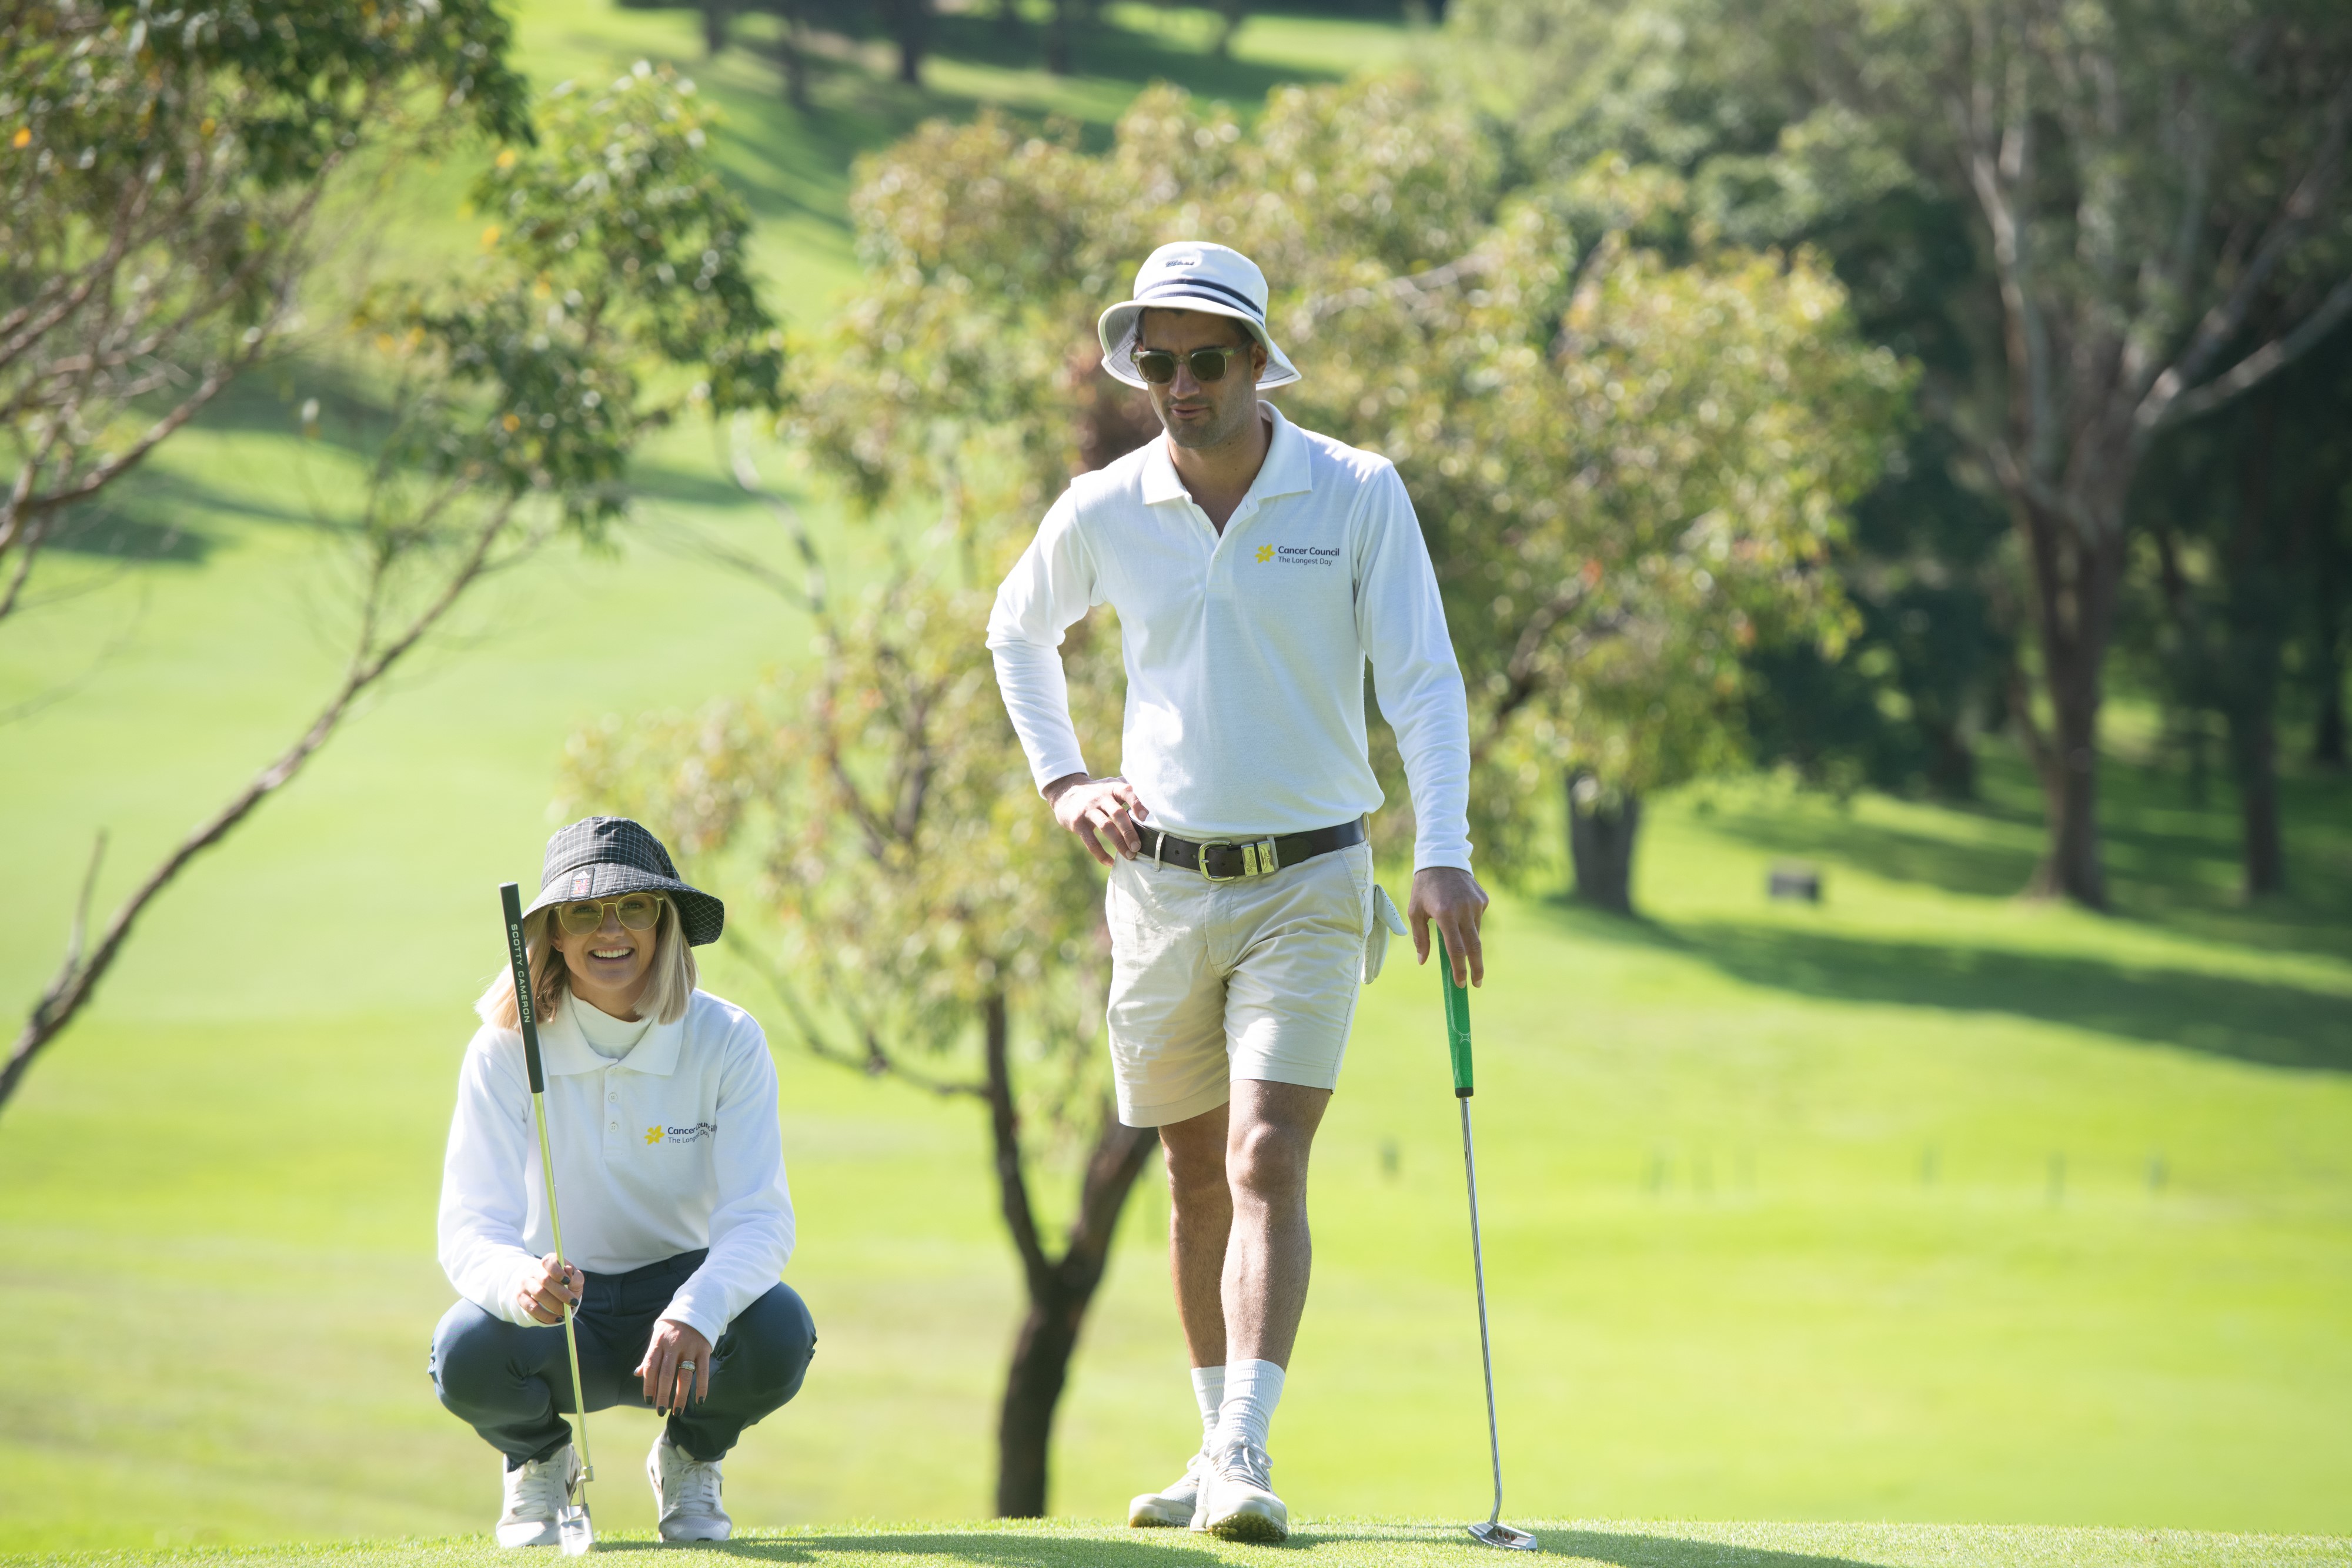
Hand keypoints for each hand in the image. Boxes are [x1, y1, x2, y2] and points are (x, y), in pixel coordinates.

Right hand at [515, 1253, 582, 1325]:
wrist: (548, 1290)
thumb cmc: (564, 1283)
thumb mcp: (573, 1278)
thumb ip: (573, 1275)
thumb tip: (568, 1270)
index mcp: (548, 1261)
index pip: (548, 1262)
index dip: (558, 1272)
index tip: (567, 1281)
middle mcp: (534, 1270)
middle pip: (545, 1280)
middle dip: (561, 1293)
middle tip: (573, 1303)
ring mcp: (525, 1283)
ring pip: (538, 1294)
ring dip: (554, 1305)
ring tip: (565, 1312)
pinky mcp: (520, 1297)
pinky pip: (532, 1308)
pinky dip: (546, 1315)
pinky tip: (556, 1319)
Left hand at [637, 1318, 712, 1414]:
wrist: (696, 1307)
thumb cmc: (672, 1328)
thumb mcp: (658, 1337)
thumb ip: (650, 1356)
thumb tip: (637, 1374)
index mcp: (659, 1342)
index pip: (650, 1367)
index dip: (649, 1385)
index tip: (649, 1401)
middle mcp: (673, 1345)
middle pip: (666, 1374)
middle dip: (663, 1395)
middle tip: (661, 1411)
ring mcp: (690, 1347)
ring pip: (684, 1375)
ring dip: (681, 1396)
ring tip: (678, 1412)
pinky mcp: (704, 1348)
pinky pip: (703, 1371)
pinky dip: (702, 1387)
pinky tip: (700, 1401)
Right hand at [1044, 772, 1149, 865]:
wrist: (1065, 792)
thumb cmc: (1097, 792)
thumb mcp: (1110, 785)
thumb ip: (1127, 789)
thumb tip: (1153, 798)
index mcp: (1111, 788)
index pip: (1126, 792)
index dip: (1137, 803)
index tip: (1146, 817)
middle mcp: (1100, 797)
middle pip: (1117, 813)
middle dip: (1129, 831)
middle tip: (1138, 846)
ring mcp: (1088, 810)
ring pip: (1105, 827)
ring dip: (1119, 843)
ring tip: (1130, 855)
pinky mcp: (1077, 823)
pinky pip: (1090, 842)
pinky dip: (1101, 854)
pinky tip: (1111, 862)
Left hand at [1409, 865, 1488, 987]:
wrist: (1442, 858)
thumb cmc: (1424, 888)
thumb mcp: (1415, 911)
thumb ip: (1420, 938)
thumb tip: (1423, 961)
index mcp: (1445, 914)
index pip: (1456, 949)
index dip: (1460, 969)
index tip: (1461, 983)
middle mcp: (1464, 910)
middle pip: (1474, 947)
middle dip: (1477, 969)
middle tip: (1476, 983)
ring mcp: (1476, 904)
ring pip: (1476, 933)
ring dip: (1468, 941)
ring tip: (1456, 930)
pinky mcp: (1483, 899)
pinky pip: (1478, 919)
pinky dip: (1470, 923)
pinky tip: (1459, 911)